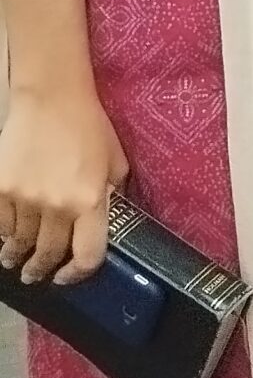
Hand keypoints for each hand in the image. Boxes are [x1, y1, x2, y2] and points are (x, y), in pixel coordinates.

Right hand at [0, 85, 127, 283]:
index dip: (77, 273)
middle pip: (47, 253)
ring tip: (14, 259)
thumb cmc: (89, 129)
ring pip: (18, 241)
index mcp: (91, 201)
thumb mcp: (116, 164)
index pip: (87, 254)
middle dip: (40, 269)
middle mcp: (57, 205)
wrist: (52, 100)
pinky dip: (2, 232)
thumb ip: (110, 196)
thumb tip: (103, 221)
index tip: (67, 277)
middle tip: (35, 275)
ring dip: (16, 254)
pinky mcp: (0, 188)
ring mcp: (24, 198)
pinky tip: (5, 235)